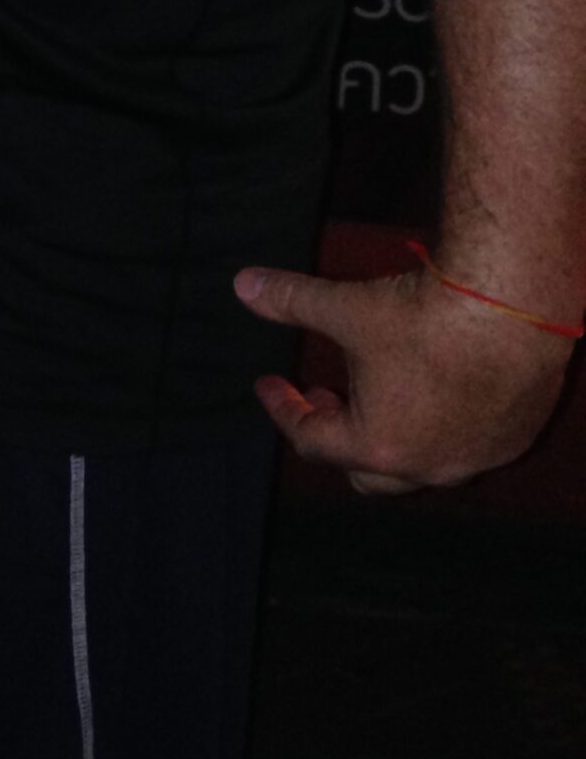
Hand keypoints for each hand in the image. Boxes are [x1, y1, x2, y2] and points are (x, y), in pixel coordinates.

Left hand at [233, 261, 573, 494]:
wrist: (515, 309)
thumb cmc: (424, 316)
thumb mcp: (347, 307)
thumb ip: (292, 301)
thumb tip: (243, 286)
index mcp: (377, 446)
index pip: (311, 440)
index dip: (282, 408)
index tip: (268, 384)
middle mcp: (427, 467)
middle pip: (365, 472)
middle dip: (337, 436)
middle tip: (323, 396)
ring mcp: (474, 459)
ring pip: (420, 465)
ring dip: (391, 435)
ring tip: (376, 390)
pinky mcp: (512, 441)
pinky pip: (467, 450)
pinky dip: (441, 429)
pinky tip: (435, 390)